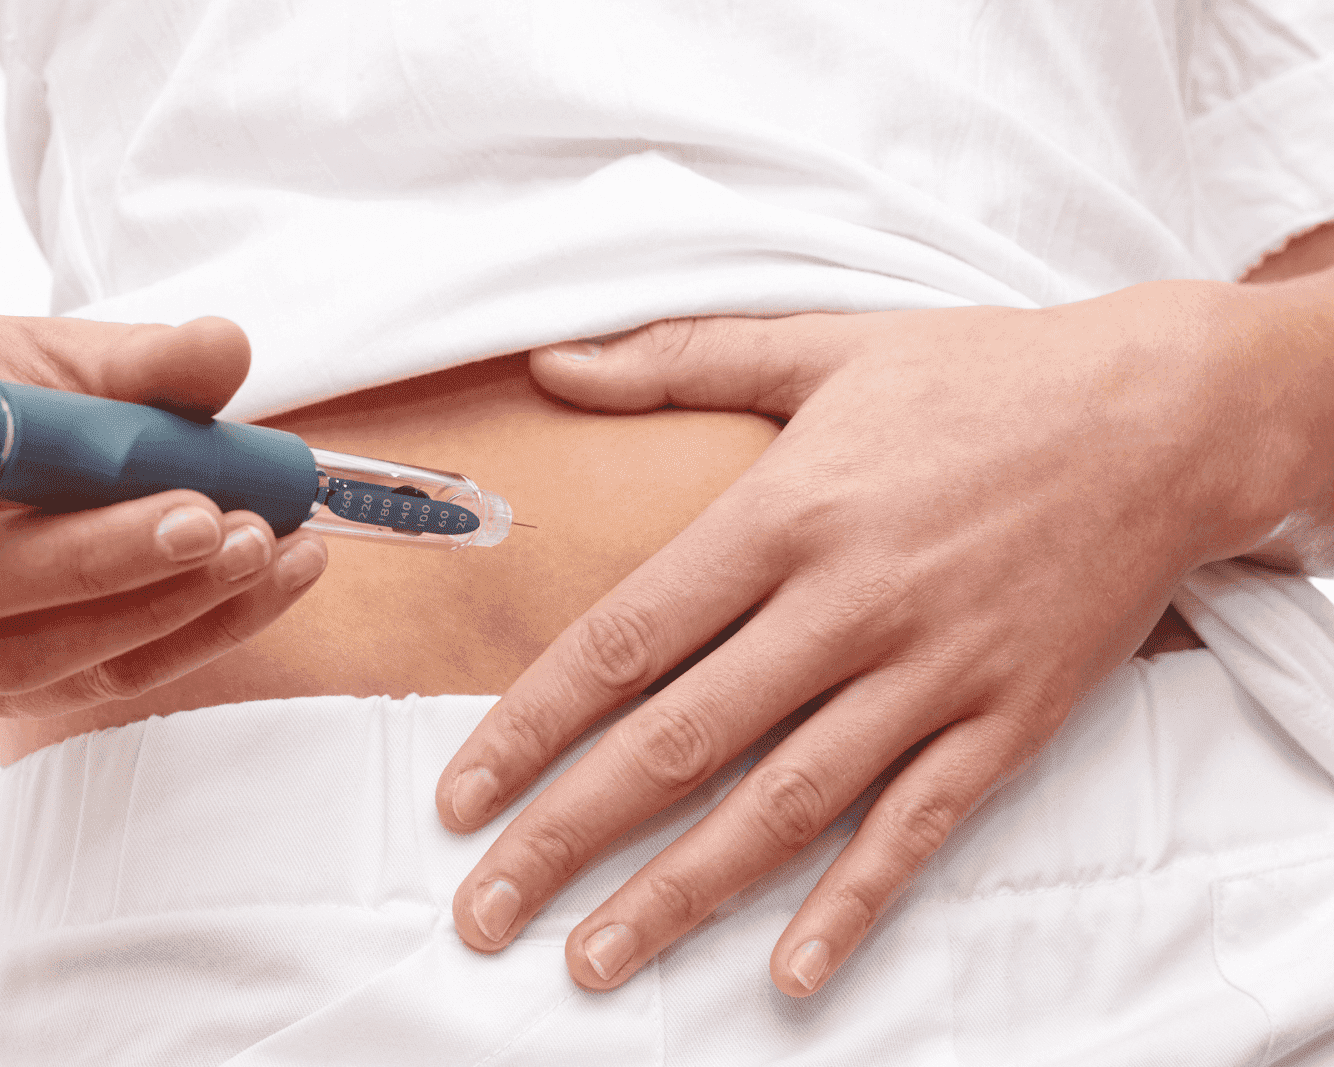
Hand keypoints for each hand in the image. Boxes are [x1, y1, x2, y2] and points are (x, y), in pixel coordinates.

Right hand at [0, 315, 326, 716]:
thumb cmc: (6, 404)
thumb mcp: (55, 355)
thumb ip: (135, 357)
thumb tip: (223, 351)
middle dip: (90, 558)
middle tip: (208, 514)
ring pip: (30, 657)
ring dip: (167, 605)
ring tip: (268, 545)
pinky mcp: (11, 684)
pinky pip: (104, 678)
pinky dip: (207, 628)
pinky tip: (280, 575)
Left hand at [436, 281, 1316, 995]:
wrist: (1166, 416)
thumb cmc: (984, 377)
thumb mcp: (824, 344)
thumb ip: (677, 358)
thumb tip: (550, 363)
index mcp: (785, 515)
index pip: (625, 640)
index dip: (529, 725)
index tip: (459, 794)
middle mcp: (847, 605)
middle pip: (680, 743)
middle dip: (567, 835)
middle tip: (484, 911)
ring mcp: (930, 673)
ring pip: (783, 807)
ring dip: (678, 895)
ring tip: (590, 959)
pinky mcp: (1006, 721)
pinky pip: (916, 830)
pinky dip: (851, 907)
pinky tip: (788, 975)